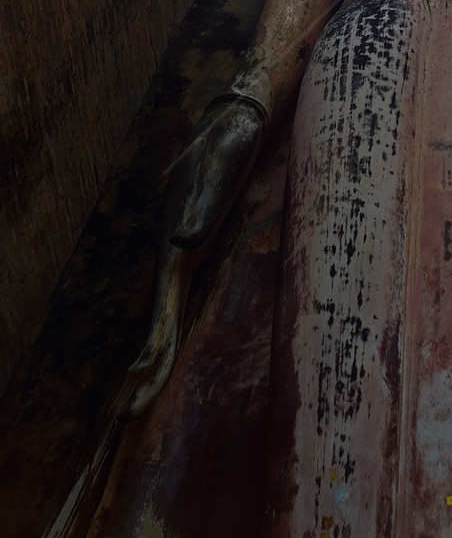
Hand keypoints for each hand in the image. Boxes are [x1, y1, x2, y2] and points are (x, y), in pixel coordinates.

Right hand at [124, 96, 266, 417]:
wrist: (235, 120)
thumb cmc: (228, 142)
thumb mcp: (218, 167)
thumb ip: (200, 204)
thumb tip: (184, 243)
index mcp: (174, 245)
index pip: (159, 311)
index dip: (152, 351)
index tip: (138, 385)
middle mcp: (173, 253)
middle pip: (157, 321)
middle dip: (147, 368)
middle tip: (129, 417)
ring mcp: (182, 251)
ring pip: (164, 313)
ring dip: (154, 355)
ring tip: (139, 397)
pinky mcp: (197, 245)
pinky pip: (178, 299)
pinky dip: (168, 331)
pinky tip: (160, 351)